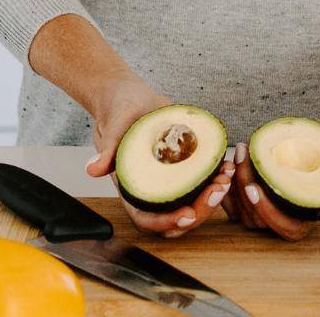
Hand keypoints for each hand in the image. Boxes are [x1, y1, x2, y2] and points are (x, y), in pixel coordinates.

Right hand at [86, 76, 236, 238]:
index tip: (188, 214)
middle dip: (200, 210)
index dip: (167, 222)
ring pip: (191, 202)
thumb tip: (91, 169)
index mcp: (133, 187)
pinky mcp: (183, 167)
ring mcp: (169, 180)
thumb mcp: (112, 126)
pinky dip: (215, 177)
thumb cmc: (119, 111)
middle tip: (217, 190)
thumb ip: (106, 150)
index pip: (146, 218)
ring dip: (212, 196)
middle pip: (175, 217)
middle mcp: (152, 189)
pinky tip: (227, 164)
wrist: (131, 97)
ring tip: (227, 177)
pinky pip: (201, 180)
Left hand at [221, 103, 319, 239]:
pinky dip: (231, 181)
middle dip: (243, 193)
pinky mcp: (266, 185)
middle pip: (259, 220)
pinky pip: (240, 194)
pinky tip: (231, 157)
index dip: (267, 213)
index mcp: (314, 213)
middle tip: (240, 160)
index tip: (253, 188)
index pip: (287, 228)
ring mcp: (277, 200)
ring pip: (245, 210)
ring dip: (233, 186)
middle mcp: (293, 211)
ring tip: (237, 153)